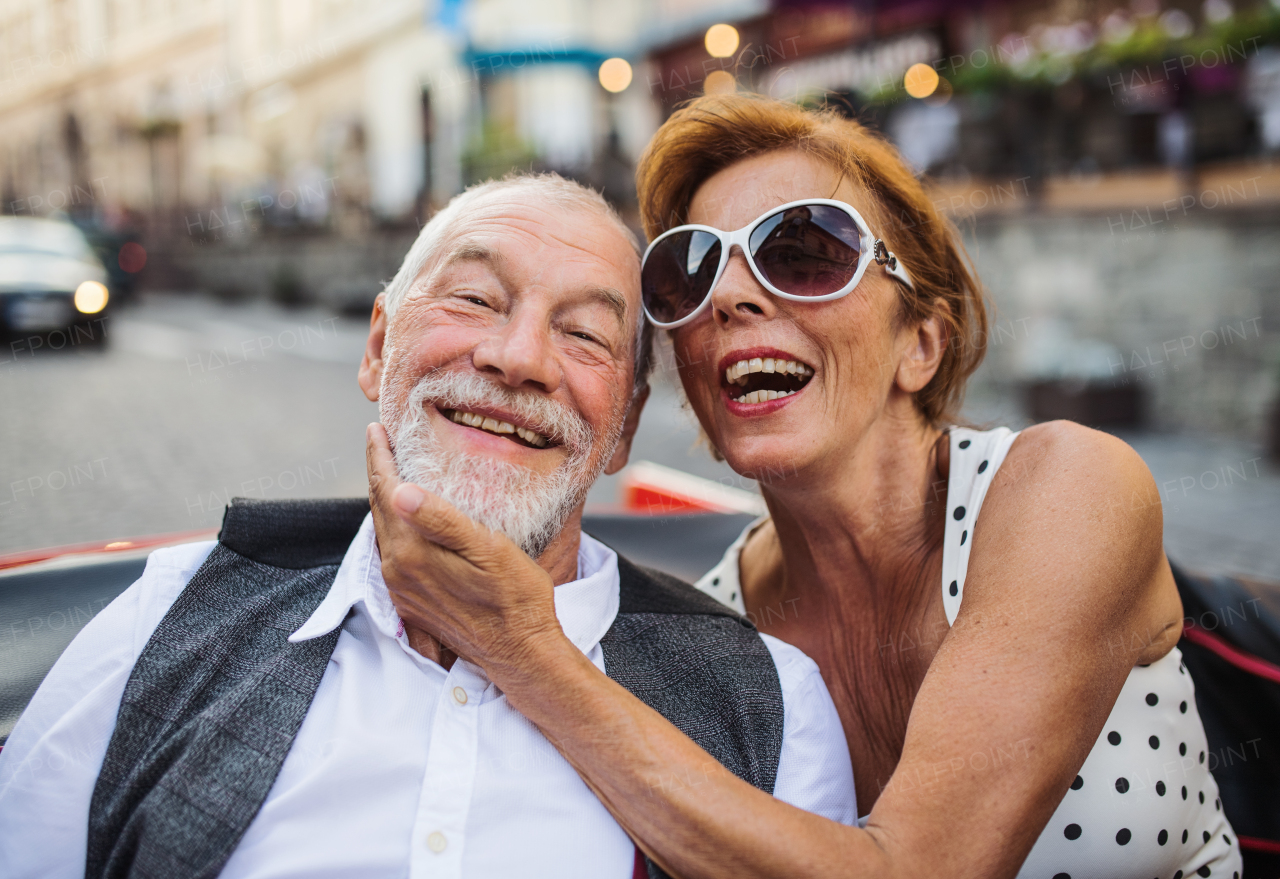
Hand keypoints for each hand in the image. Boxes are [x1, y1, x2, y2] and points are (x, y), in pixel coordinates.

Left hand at [364, 422, 565, 677]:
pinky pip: (393, 554)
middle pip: (379, 510)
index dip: (381, 457)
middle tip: (381, 441)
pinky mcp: (412, 602)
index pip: (386, 491)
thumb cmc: (516, 599)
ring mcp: (403, 589)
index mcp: (412, 553)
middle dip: (379, 472)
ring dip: (384, 499)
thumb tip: (401, 492)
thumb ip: (442, 520)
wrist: (522, 654)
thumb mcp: (488, 550)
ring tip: (391, 471)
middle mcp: (398, 572)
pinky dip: (394, 526)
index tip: (377, 429)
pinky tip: (406, 519)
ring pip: (384, 532)